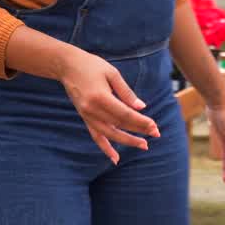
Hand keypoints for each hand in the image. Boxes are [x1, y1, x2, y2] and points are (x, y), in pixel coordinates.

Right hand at [59, 48, 160, 163]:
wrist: (67, 66)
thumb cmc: (92, 66)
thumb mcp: (112, 73)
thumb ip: (126, 92)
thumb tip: (141, 108)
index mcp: (100, 97)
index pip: (125, 114)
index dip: (141, 122)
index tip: (154, 126)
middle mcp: (92, 110)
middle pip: (119, 125)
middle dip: (139, 130)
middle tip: (156, 134)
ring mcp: (87, 116)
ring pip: (109, 134)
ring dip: (127, 141)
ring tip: (143, 145)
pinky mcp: (84, 118)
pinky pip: (96, 136)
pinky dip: (105, 148)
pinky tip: (115, 158)